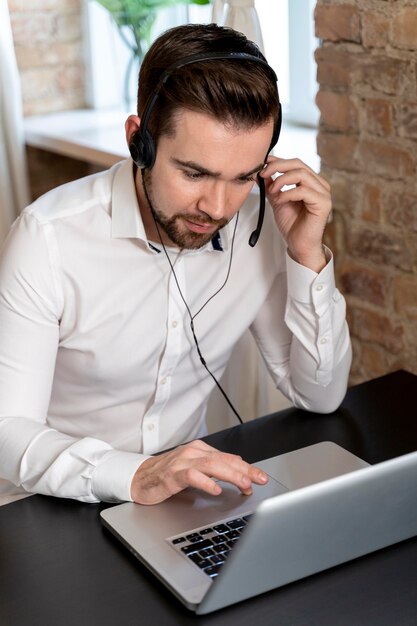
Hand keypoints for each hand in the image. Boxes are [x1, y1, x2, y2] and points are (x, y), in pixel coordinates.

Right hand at [130, 439, 268, 504]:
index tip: (261, 478)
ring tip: (244, 484)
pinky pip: (192, 476)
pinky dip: (205, 482)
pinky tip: (215, 489)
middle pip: (224, 459)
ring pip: (212, 465)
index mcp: (200, 451)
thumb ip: (215, 469)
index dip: (247, 468)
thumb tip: (240, 471)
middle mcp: (193, 453)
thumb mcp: (195, 470)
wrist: (139, 478)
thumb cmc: (167, 475)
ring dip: (230, 474)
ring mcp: (182, 462)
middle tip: (259, 480)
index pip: (229, 458)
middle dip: (244, 470)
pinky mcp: (172, 474)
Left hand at [260, 157, 331, 272]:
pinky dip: (288, 193)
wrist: (298, 245)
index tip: (263, 163)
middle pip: (298, 164)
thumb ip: (273, 186)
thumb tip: (262, 173)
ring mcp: (323, 193)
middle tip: (263, 173)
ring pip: (301, 174)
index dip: (278, 161)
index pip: (295, 163)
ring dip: (282, 180)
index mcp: (311, 182)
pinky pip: (304, 191)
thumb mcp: (278, 200)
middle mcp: (319, 185)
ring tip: (272, 192)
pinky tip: (280, 201)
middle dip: (277, 166)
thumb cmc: (292, 225)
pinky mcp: (323, 203)